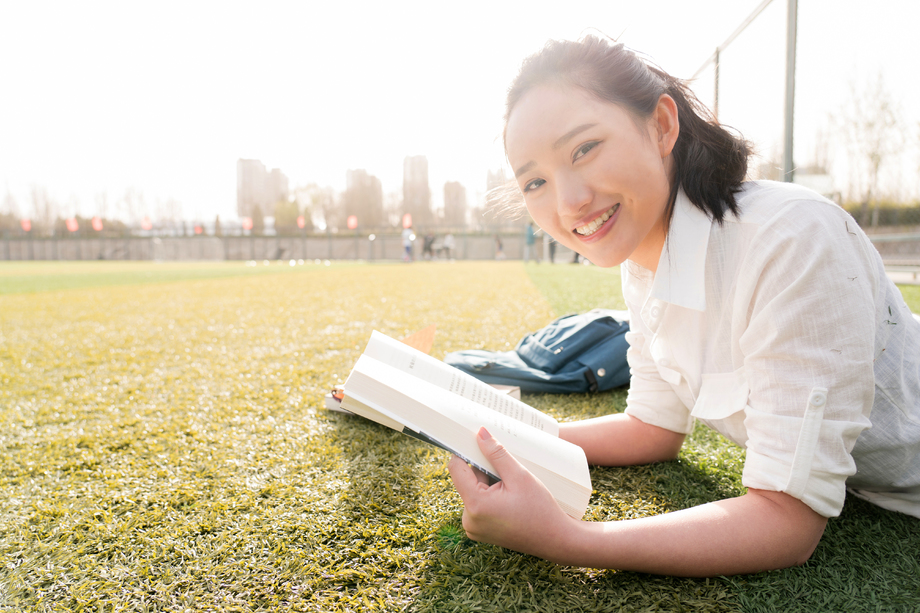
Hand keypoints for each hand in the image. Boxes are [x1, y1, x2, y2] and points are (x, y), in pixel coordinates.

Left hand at [447, 427, 577, 559]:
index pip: (456, 468)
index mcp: (475, 505)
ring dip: (489, 483)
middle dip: (485, 470)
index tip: (479, 442)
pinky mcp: (480, 531)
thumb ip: (496, 453)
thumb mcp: (519, 475)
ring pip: (473, 491)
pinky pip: (478, 504)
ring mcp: (473, 528)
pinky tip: (510, 498)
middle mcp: (468, 520)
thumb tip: (480, 433)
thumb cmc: (540, 508)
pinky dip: (490, 496)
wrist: (555, 539)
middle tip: (508, 471)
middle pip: (467, 480)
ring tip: (512, 488)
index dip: (466, 452)